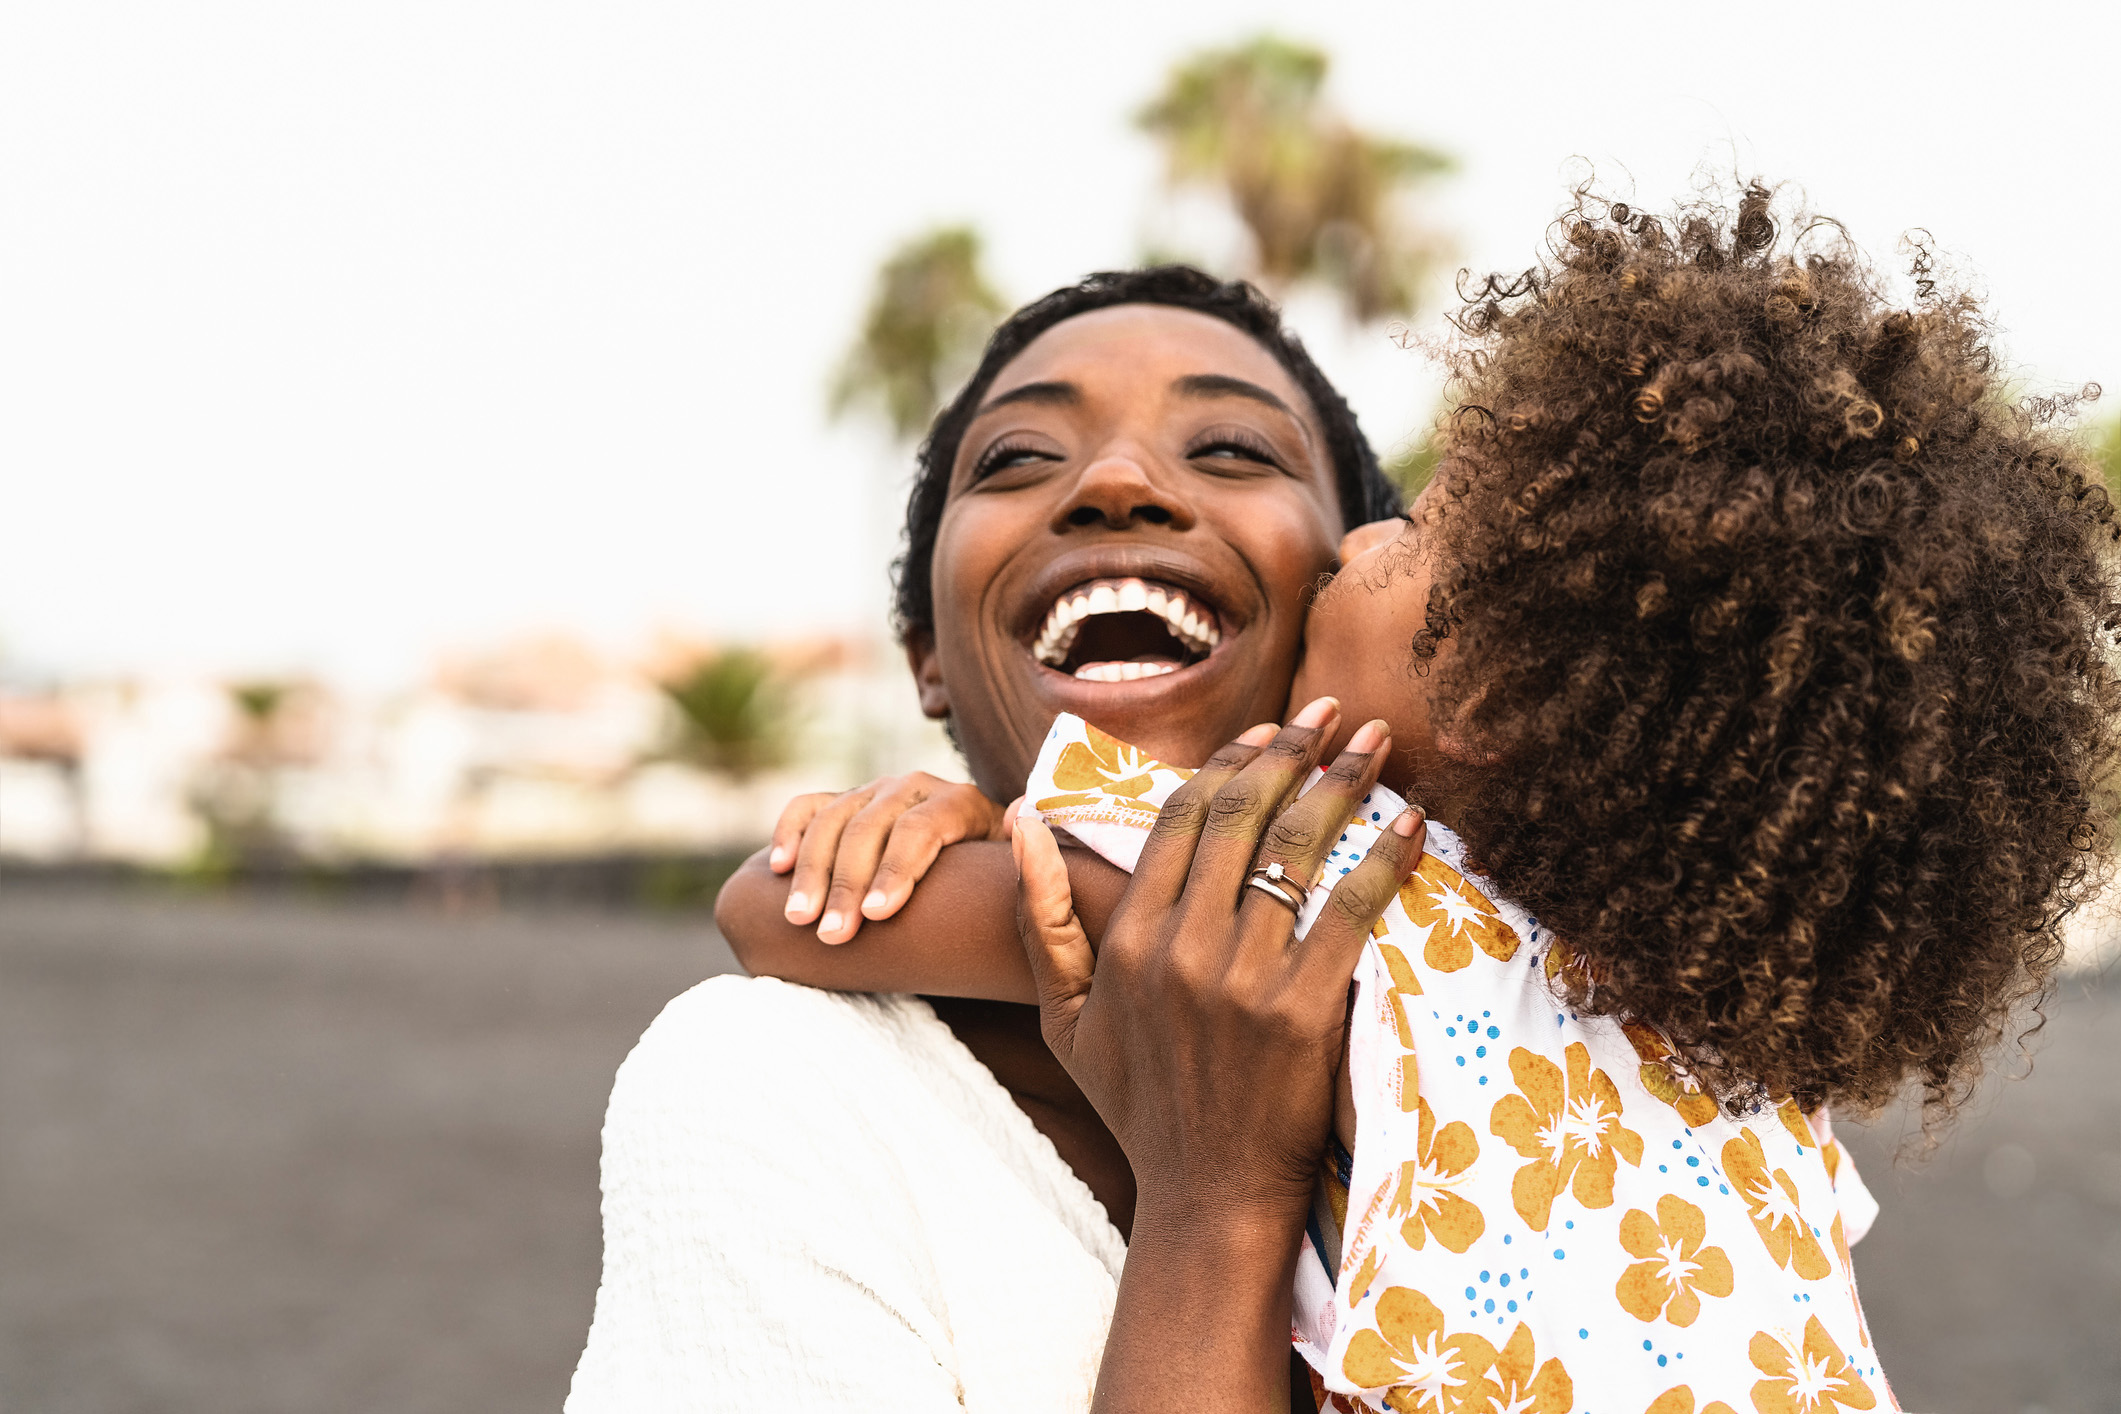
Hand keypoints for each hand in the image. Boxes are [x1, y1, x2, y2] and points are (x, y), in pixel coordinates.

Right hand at [769, 773, 1009, 942]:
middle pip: (870, 829)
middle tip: (832, 936)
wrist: (969, 865)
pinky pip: (807, 808)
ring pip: (833, 821)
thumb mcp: (1016, 869)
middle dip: (847, 885)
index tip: (876, 915)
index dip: (896, 870)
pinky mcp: (843, 801)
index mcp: (960, 802)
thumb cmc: (991, 883)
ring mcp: (874, 791)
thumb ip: (1024, 850)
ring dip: (811, 871)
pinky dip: (788, 832)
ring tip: (798, 919)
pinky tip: (776, 868)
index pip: (921, 829)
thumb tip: (1019, 815)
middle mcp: (914, 788)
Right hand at [1013, 697, 1427, 1225]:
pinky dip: (1384, 860)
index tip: (1269, 728)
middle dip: (1292, 750)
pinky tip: (1410, 825)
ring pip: (1297, 849)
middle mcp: (1181, 947)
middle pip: (1243, 816)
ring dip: (1342, 782)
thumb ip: (1041, 917)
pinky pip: (1349, 911)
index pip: (1182, 818)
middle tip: (1332, 713)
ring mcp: (1243, 978)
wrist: (1208, 1196)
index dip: (1230, 761)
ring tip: (1377, 741)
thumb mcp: (1064, 1016)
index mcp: (1127, 939)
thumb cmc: (1138, 1104)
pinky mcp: (1304, 1010)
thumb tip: (1021, 820)